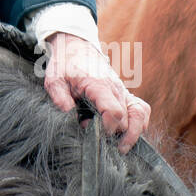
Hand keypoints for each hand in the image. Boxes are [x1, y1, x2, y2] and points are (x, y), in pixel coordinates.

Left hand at [40, 32, 149, 153]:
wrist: (76, 48)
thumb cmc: (65, 66)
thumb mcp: (54, 80)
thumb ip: (59, 97)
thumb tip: (67, 113)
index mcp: (98, 85)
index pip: (114, 111)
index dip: (109, 128)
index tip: (99, 137)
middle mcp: (115, 88)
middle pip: (129, 118)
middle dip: (119, 136)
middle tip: (104, 145)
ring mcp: (123, 91)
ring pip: (141, 114)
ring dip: (134, 133)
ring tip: (121, 147)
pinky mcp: (125, 94)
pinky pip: (142, 109)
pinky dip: (140, 123)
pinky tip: (127, 134)